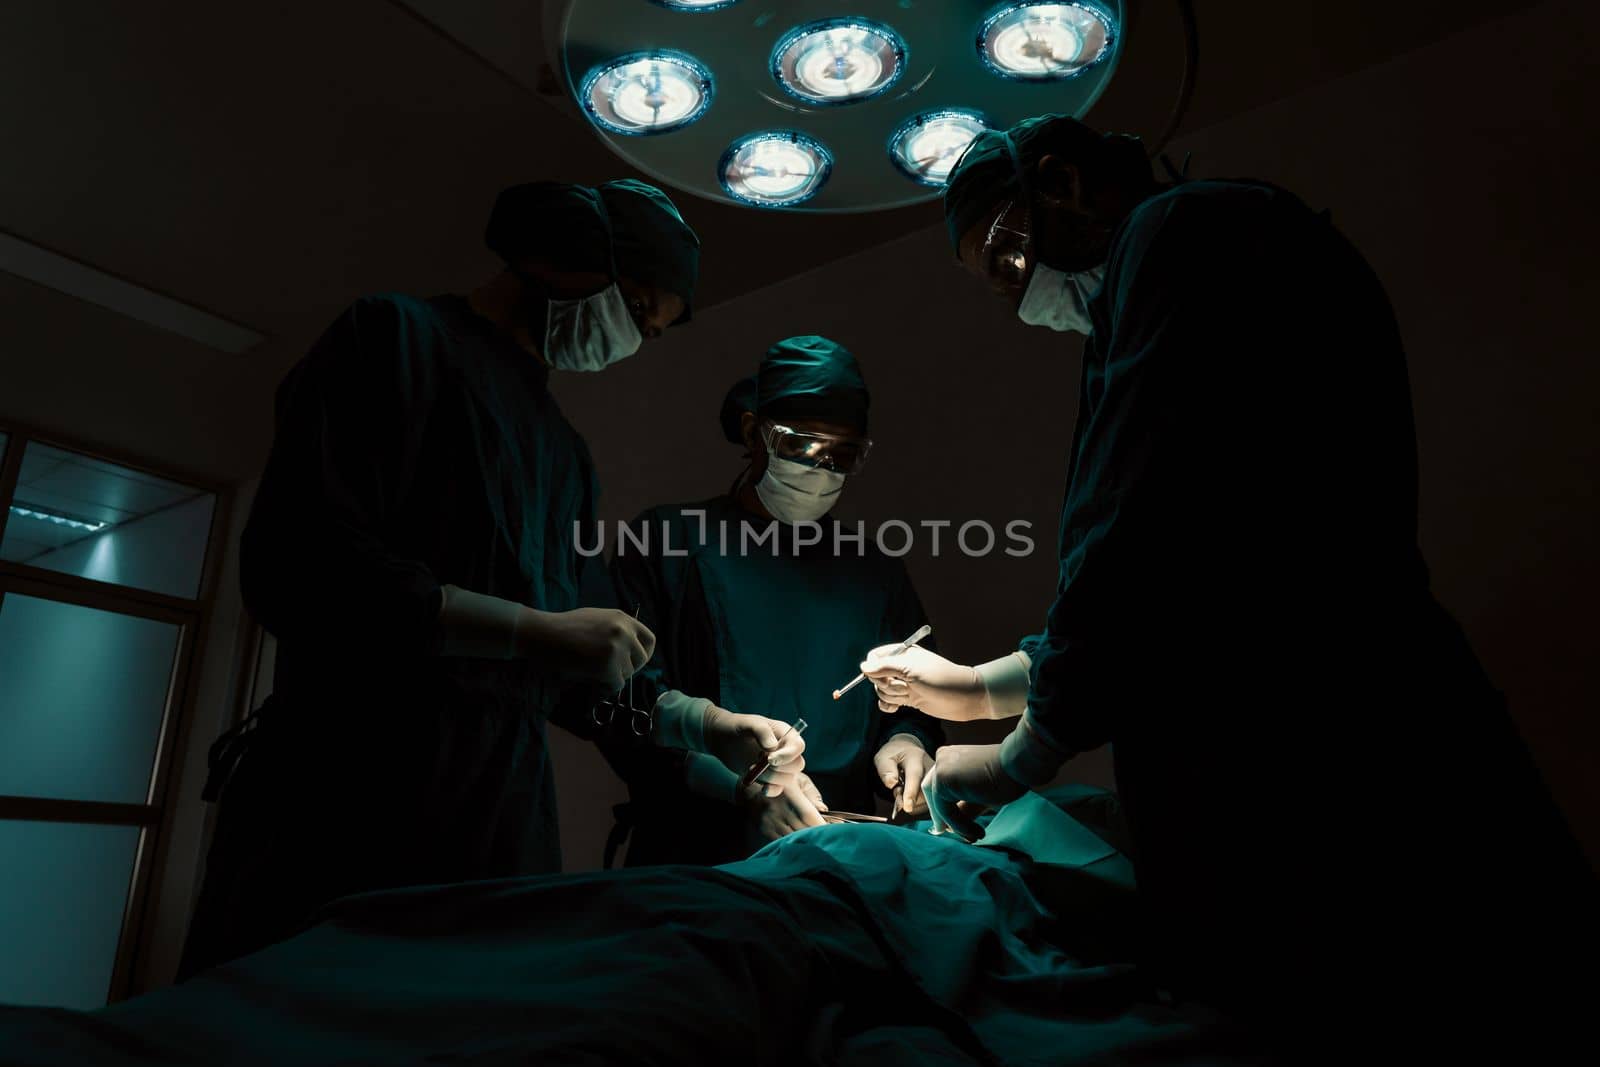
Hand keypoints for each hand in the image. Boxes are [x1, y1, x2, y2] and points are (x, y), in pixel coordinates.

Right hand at [517, 607, 654, 692]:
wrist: (543, 634)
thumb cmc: (564, 628)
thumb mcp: (596, 620)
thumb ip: (615, 631)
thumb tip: (628, 652)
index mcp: (622, 618)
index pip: (650, 639)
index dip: (644, 654)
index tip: (634, 662)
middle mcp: (624, 631)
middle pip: (642, 659)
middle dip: (629, 669)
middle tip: (612, 673)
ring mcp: (617, 648)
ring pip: (627, 673)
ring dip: (612, 677)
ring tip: (592, 673)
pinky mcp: (607, 665)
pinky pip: (615, 684)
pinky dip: (605, 687)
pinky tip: (591, 681)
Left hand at [704, 706, 805, 797]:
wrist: (722, 739)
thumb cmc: (737, 727)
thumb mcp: (748, 723)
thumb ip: (761, 731)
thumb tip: (772, 747)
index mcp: (785, 734)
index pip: (798, 746)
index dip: (788, 755)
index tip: (769, 758)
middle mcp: (786, 750)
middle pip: (797, 765)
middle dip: (778, 767)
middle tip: (758, 760)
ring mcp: (779, 765)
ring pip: (788, 779)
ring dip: (770, 777)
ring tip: (751, 767)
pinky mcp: (769, 777)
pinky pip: (778, 788)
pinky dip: (771, 790)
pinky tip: (762, 788)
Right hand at [743, 773, 827, 841]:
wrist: (749, 787)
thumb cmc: (780, 781)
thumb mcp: (797, 780)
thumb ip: (811, 795)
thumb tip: (824, 810)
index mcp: (788, 792)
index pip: (807, 814)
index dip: (821, 825)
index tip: (835, 829)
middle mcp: (777, 807)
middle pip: (802, 828)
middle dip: (818, 834)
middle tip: (830, 837)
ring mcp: (769, 819)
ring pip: (793, 837)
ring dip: (807, 840)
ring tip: (819, 841)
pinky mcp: (764, 829)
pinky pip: (782, 841)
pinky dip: (794, 843)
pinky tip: (803, 843)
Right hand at [860, 645, 986, 720]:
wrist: (963, 698)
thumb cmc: (940, 678)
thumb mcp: (910, 669)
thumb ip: (884, 667)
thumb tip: (863, 667)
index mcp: (901, 654)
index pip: (874, 657)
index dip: (874, 668)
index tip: (883, 675)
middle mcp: (901, 667)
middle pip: (876, 676)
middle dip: (886, 684)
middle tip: (904, 686)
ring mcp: (904, 683)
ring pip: (882, 691)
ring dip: (892, 696)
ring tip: (910, 695)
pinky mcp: (908, 698)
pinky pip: (887, 702)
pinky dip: (888, 706)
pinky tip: (896, 708)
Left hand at [873, 735, 930, 817]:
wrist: (908, 749)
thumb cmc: (895, 755)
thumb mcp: (884, 758)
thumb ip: (886, 770)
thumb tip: (891, 784)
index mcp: (916, 758)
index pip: (915, 776)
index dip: (911, 792)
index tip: (907, 807)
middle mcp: (931, 768)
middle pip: (924, 792)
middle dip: (909, 798)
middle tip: (897, 790)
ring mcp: (937, 778)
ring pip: (927, 800)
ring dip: (913, 802)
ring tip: (905, 788)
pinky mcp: (939, 787)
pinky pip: (929, 803)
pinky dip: (918, 804)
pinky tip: (912, 794)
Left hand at [922, 743, 1027, 841]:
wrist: (1019, 763)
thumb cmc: (1005, 777)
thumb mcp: (979, 796)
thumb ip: (963, 808)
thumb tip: (949, 829)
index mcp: (949, 757)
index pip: (937, 786)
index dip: (942, 808)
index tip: (954, 828)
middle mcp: (941, 758)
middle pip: (931, 792)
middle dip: (941, 815)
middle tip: (954, 834)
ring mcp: (941, 768)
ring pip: (939, 804)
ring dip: (954, 824)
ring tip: (974, 835)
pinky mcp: (943, 780)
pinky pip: (946, 811)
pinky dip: (960, 825)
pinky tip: (978, 832)